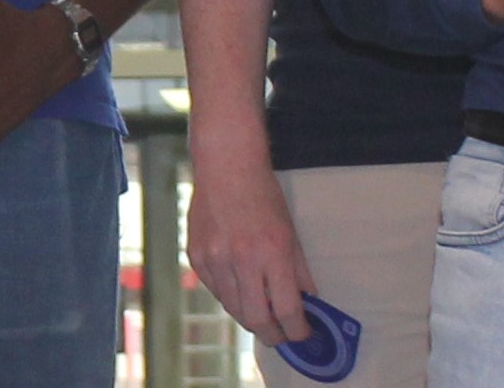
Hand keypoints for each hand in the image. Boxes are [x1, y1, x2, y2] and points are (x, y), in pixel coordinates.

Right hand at [184, 125, 316, 344]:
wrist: (226, 167)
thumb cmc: (262, 196)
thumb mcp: (290, 232)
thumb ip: (298, 271)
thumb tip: (307, 301)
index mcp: (272, 253)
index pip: (286, 309)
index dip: (297, 330)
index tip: (303, 335)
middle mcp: (242, 260)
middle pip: (257, 319)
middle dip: (273, 335)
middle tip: (282, 337)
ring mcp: (215, 260)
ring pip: (233, 309)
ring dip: (251, 319)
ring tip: (263, 318)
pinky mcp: (196, 257)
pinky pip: (215, 291)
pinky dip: (230, 297)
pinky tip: (240, 291)